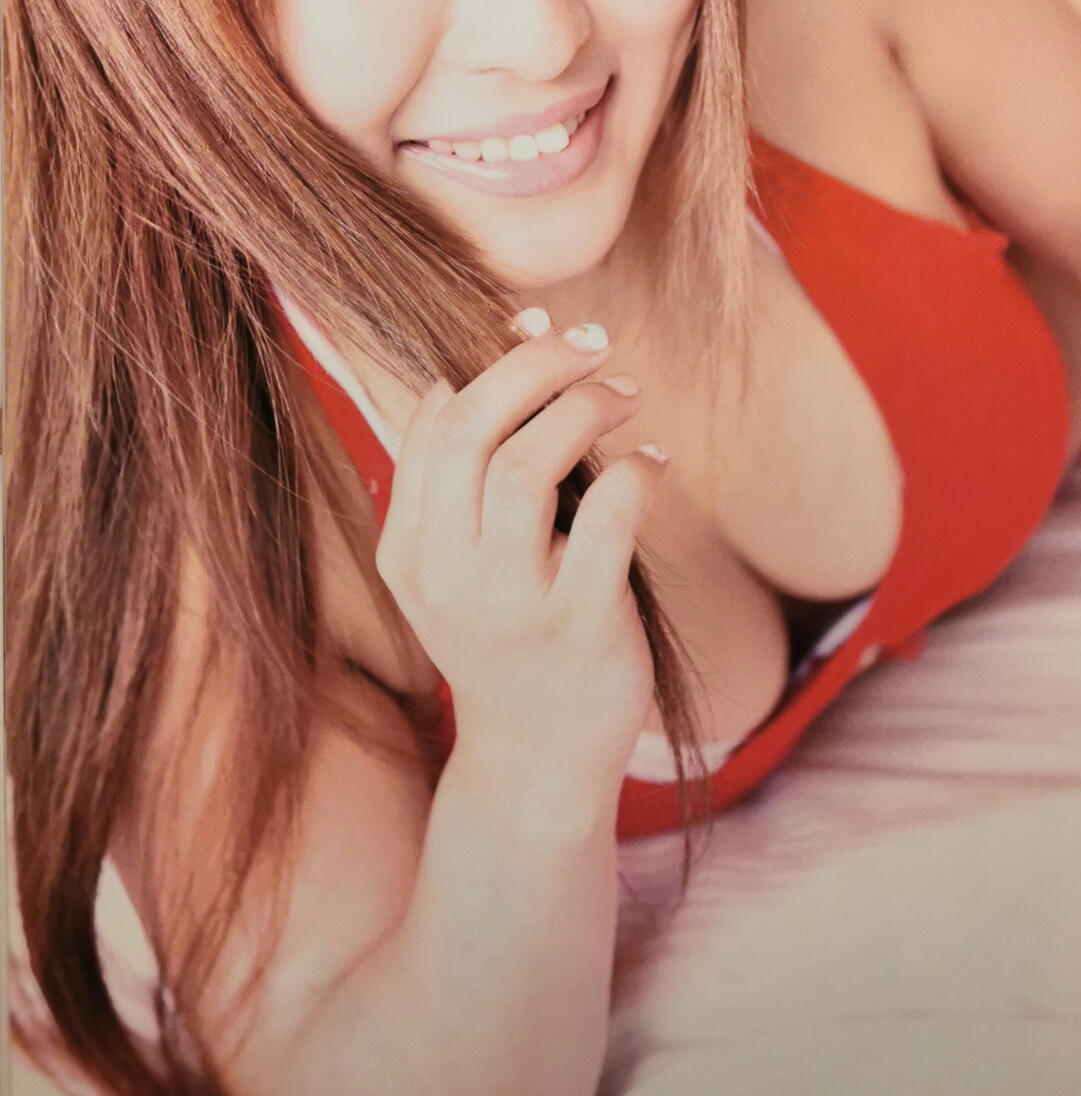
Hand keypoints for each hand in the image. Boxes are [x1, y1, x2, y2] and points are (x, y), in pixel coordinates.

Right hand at [375, 311, 667, 793]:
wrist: (538, 762)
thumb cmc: (513, 635)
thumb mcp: (464, 563)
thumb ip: (476, 475)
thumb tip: (512, 343)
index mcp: (409, 547)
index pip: (433, 421)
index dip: (486, 361)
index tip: (538, 332)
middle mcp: (446, 571)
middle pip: (471, 430)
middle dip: (534, 366)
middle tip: (592, 341)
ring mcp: (509, 603)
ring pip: (525, 467)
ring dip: (584, 409)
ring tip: (625, 395)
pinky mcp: (578, 626)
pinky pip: (607, 522)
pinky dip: (636, 472)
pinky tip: (656, 460)